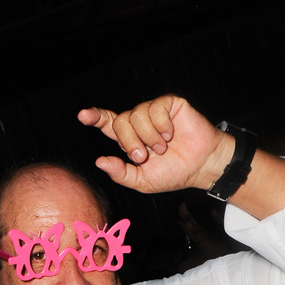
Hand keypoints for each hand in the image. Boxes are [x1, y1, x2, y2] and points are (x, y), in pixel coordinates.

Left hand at [77, 95, 233, 193]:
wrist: (201, 167)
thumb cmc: (173, 173)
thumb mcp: (142, 181)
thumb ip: (121, 173)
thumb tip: (99, 161)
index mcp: (130, 139)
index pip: (108, 123)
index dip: (95, 117)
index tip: (83, 116)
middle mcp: (139, 123)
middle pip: (120, 122)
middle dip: (129, 142)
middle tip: (143, 157)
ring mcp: (154, 112)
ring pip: (136, 114)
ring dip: (148, 136)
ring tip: (162, 148)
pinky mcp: (170, 104)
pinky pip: (155, 108)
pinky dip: (161, 125)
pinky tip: (170, 134)